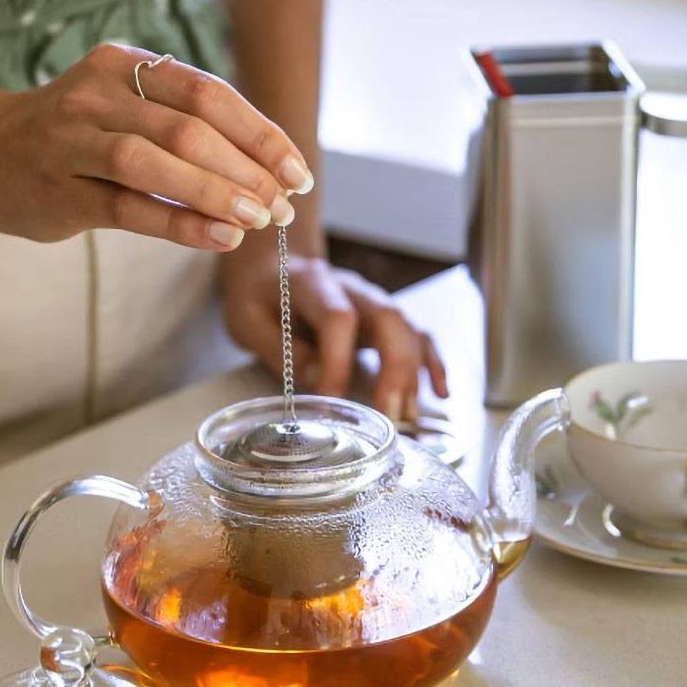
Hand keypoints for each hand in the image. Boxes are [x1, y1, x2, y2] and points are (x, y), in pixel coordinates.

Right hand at [0, 45, 313, 250]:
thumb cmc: (68, 136)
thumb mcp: (120, 107)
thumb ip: (180, 125)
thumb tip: (266, 171)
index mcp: (121, 65)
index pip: (207, 93)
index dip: (260, 133)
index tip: (296, 170)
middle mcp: (95, 94)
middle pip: (189, 127)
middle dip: (247, 168)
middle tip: (283, 203)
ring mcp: (72, 141)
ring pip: (157, 162)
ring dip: (217, 193)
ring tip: (258, 219)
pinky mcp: (58, 191)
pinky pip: (129, 207)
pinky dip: (181, 223)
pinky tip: (220, 237)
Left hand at [222, 249, 448, 420]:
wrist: (274, 269)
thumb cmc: (259, 297)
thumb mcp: (246, 319)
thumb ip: (275, 346)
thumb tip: (310, 376)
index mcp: (311, 284)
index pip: (338, 317)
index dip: (338, 361)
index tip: (330, 400)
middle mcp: (352, 288)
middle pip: (388, 319)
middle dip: (394, 370)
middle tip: (388, 416)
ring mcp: (373, 301)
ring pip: (408, 329)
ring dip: (412, 375)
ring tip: (407, 418)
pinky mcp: (384, 319)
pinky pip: (418, 336)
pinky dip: (432, 364)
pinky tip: (440, 394)